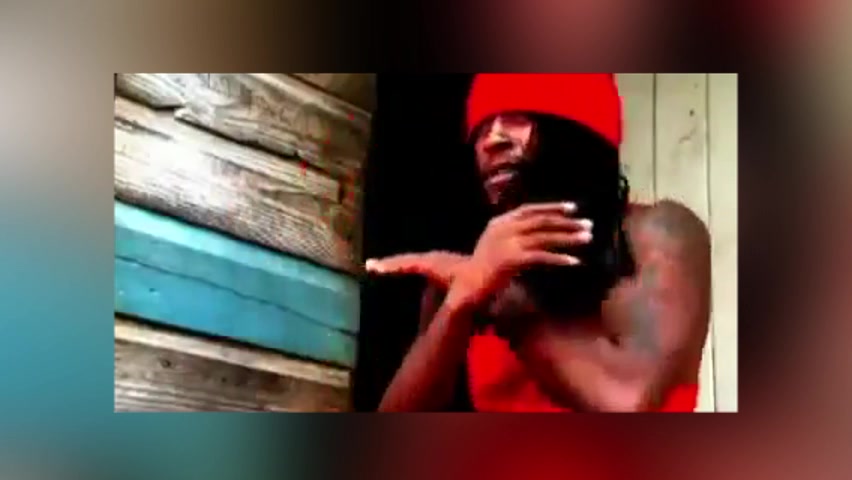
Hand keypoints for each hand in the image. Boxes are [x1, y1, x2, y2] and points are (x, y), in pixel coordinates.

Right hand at [366, 202, 592, 309]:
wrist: (465, 287)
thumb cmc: (482, 270)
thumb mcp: (496, 245)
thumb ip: (514, 236)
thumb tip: (537, 232)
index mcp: (499, 222)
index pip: (530, 209)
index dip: (552, 208)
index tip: (573, 208)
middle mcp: (502, 228)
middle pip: (541, 221)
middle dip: (567, 222)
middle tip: (588, 225)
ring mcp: (506, 243)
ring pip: (545, 237)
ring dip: (568, 237)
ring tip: (588, 239)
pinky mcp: (511, 260)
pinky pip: (541, 257)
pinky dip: (559, 259)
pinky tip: (574, 262)